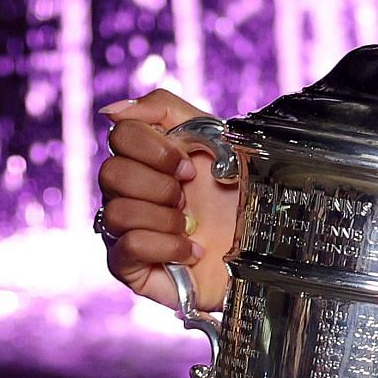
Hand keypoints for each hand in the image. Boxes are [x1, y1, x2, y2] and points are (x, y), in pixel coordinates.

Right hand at [97, 90, 238, 308]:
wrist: (267, 248)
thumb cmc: (242, 195)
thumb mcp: (216, 138)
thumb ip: (165, 109)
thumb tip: (112, 112)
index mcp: (146, 159)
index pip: (120, 135)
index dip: (157, 149)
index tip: (191, 167)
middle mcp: (128, 193)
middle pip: (110, 173)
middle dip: (161, 186)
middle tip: (189, 198)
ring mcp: (125, 230)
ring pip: (116, 212)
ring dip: (166, 218)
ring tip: (192, 226)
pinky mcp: (130, 268)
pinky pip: (127, 247)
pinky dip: (167, 246)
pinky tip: (191, 249)